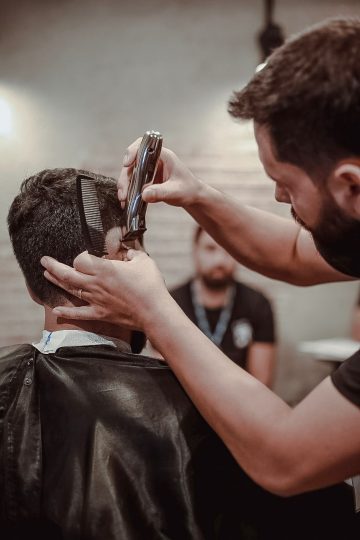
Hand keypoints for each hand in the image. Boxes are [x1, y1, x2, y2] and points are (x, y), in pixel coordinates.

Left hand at [40, 250, 170, 330]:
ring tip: (46, 275)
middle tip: (44, 260)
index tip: (88, 255)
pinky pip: (79, 313)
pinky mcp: (100, 314)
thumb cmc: (151, 285)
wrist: (154, 312)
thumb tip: (127, 250)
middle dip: (53, 265)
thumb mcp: (144, 261)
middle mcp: (96, 284)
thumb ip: (132, 252)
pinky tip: (55, 310)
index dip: (81, 256)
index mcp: (105, 269)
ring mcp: (96, 300)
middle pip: (67, 274)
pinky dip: (66, 312)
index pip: (81, 259)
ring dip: (56, 282)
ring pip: (70, 290)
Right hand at [118, 138, 205, 207]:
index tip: (126, 163)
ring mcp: (149, 170)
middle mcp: (154, 160)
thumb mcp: (176, 192)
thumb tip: (144, 194)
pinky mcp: (146, 180)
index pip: (144, 146)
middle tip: (123, 192)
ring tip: (123, 199)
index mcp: (163, 156)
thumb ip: (161, 192)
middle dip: (125, 177)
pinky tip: (126, 202)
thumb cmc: (188, 189)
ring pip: (130, 173)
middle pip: (133, 162)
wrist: (193, 196)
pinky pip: (133, 183)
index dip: (133, 151)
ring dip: (125, 185)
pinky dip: (128, 191)